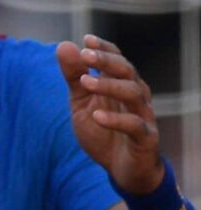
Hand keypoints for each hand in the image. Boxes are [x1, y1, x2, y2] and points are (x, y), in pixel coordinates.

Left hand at [56, 34, 162, 193]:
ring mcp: (143, 116)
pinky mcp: (146, 138)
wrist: (122, 169)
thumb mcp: (81, 102)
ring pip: (134, 93)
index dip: (104, 49)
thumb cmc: (103, 131)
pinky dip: (116, 120)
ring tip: (86, 82)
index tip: (87, 39)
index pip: (117, 59)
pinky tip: (97, 116)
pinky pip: (135, 125)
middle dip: (107, 61)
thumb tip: (64, 45)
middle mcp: (136, 96)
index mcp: (121, 84)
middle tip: (86, 55)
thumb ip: (74, 77)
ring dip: (109, 85)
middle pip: (127, 71)